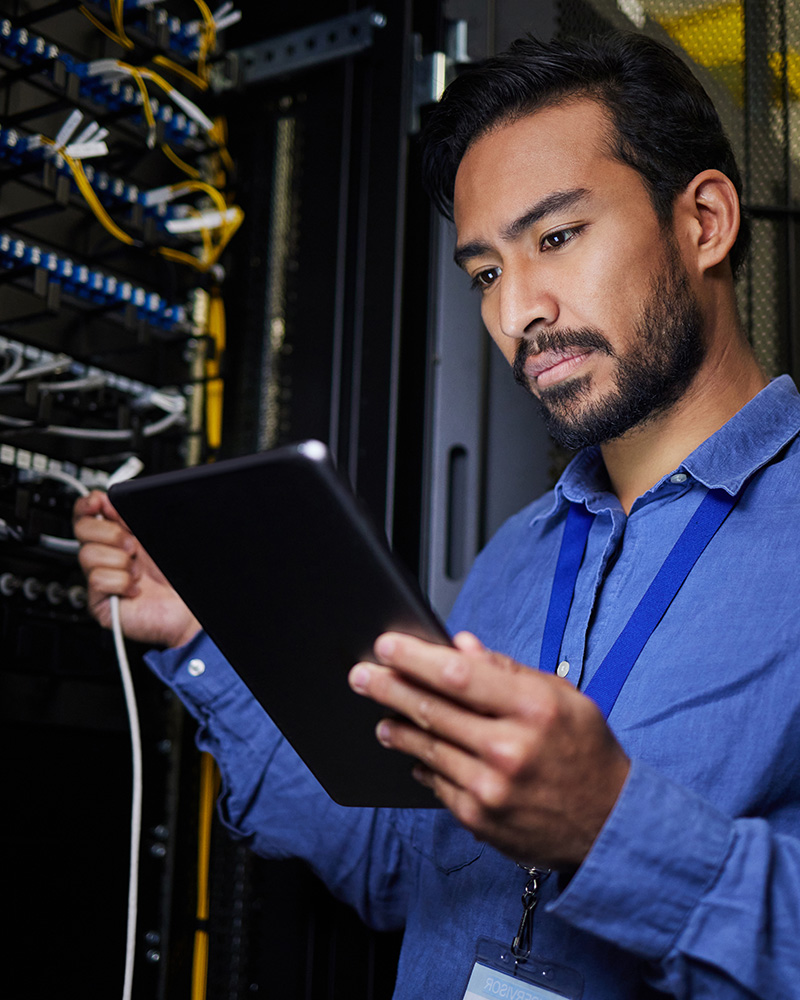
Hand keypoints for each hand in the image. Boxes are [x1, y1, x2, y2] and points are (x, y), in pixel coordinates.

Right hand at [73, 490, 200, 647]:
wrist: (189, 608)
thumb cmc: (180, 576)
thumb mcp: (158, 536)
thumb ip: (132, 515)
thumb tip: (108, 498)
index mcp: (118, 536)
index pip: (86, 514)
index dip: (87, 505)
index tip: (99, 502)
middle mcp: (106, 556)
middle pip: (82, 530)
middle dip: (110, 532)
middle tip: (134, 545)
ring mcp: (101, 579)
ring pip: (89, 554)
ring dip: (121, 561)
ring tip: (138, 572)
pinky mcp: (100, 602)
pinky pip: (97, 579)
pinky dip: (121, 582)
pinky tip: (135, 589)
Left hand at [349, 631, 629, 868]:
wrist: (610, 824)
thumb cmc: (585, 751)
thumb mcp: (561, 697)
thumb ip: (507, 670)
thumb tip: (460, 646)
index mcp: (533, 709)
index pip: (458, 674)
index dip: (415, 657)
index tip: (388, 645)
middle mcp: (509, 749)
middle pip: (431, 710)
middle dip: (388, 687)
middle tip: (360, 675)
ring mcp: (490, 789)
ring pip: (426, 747)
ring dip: (396, 727)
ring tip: (380, 713)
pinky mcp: (478, 819)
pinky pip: (436, 782)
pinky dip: (422, 762)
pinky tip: (413, 751)